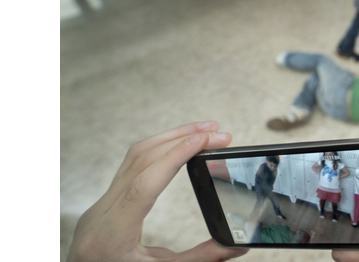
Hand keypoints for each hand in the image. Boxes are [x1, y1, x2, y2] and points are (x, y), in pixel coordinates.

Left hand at [67, 121, 248, 261]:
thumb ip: (200, 258)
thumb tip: (237, 246)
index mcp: (112, 234)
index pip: (144, 185)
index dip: (175, 157)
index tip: (203, 140)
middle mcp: (101, 213)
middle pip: (140, 161)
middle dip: (181, 140)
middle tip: (217, 132)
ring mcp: (100, 204)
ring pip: (133, 156)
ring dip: (170, 138)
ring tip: (202, 130)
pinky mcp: (105, 202)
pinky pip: (130, 165)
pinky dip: (158, 149)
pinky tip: (178, 145)